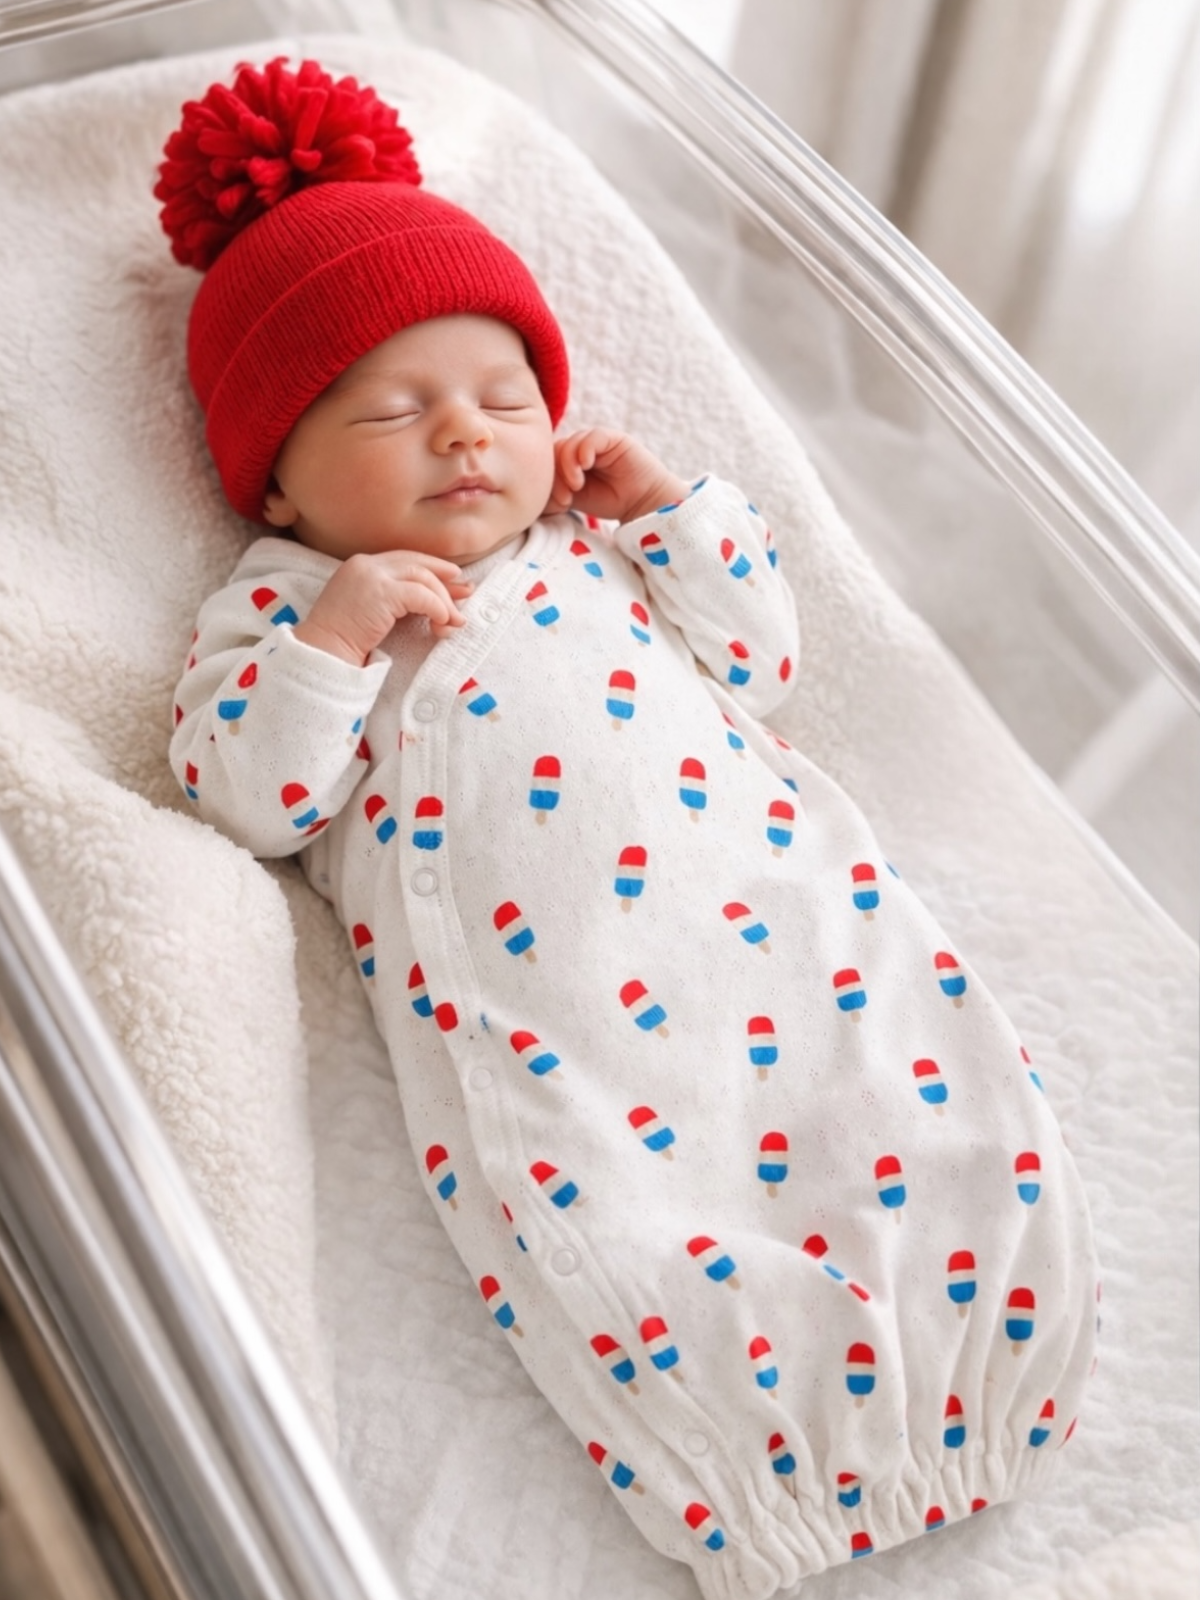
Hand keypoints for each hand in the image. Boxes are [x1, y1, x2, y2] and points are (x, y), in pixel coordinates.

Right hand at [292, 550, 473, 664]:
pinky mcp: (382, 592)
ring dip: (444, 601)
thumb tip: (433, 601)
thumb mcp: (370, 611)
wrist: (322, 653)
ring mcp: (372, 575)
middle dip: (445, 580)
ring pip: (423, 578)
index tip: (454, 580)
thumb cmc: (344, 640)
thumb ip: (394, 601)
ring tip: (455, 621)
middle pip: (417, 564)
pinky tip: (442, 623)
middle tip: (466, 593)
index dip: (433, 569)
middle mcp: (366, 564)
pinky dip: (437, 608)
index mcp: (361, 566)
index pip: (405, 559)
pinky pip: (421, 596)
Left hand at [544, 429, 688, 523]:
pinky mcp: (612, 438)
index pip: (546, 462)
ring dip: (568, 466)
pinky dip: (583, 451)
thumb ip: (553, 492)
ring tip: (578, 486)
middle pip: (553, 451)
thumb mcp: (574, 500)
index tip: (560, 504)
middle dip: (556, 476)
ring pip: (568, 444)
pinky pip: (590, 437)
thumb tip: (530, 494)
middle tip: (567, 497)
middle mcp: (580, 448)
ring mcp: (595, 442)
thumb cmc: (610, 503)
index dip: (548, 481)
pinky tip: (586, 466)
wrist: (643, 505)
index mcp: (569, 461)